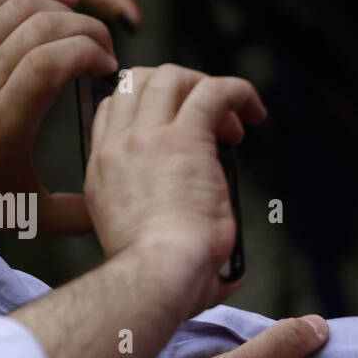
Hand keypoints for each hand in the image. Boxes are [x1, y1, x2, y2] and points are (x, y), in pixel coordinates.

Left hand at [0, 0, 116, 234]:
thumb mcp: (17, 211)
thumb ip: (71, 216)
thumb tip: (112, 212)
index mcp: (1, 123)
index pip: (48, 64)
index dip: (87, 54)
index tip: (107, 69)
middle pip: (42, 29)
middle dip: (87, 31)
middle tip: (105, 50)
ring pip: (21, 7)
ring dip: (64, 8)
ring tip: (86, 24)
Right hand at [86, 64, 266, 311]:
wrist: (156, 276)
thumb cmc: (157, 280)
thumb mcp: (142, 250)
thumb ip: (168, 243)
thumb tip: (219, 271)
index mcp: (103, 171)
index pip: (114, 110)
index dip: (150, 109)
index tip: (181, 132)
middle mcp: (119, 147)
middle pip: (139, 82)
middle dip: (178, 91)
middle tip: (212, 127)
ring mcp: (148, 138)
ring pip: (172, 78)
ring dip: (205, 89)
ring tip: (233, 125)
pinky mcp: (186, 138)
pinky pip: (213, 92)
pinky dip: (238, 92)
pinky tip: (254, 111)